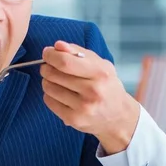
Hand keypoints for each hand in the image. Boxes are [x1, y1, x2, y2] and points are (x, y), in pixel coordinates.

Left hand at [40, 40, 139, 154]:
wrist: (118, 116)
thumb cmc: (106, 85)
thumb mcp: (100, 64)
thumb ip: (78, 52)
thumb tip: (57, 45)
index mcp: (100, 73)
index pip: (66, 62)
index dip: (51, 55)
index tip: (47, 53)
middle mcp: (93, 91)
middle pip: (54, 74)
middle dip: (46, 67)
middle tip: (48, 67)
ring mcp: (83, 108)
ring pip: (49, 87)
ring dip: (47, 81)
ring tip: (56, 81)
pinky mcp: (73, 119)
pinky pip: (49, 101)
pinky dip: (49, 94)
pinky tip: (60, 94)